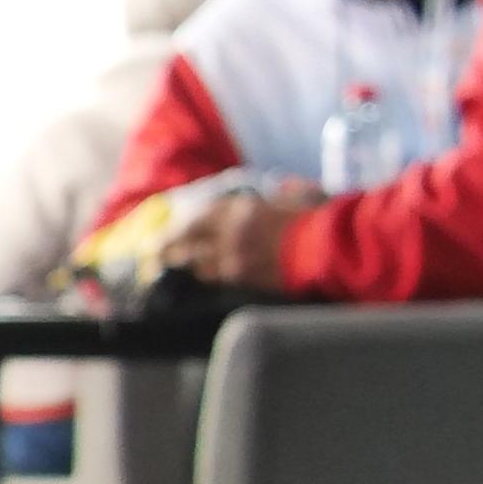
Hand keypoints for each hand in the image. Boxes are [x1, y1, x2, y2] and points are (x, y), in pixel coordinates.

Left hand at [159, 179, 307, 287]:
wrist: (328, 248)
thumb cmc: (312, 222)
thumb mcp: (283, 202)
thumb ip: (262, 203)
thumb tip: (255, 202)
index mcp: (240, 209)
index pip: (195, 218)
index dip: (177, 228)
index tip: (165, 232)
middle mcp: (230, 232)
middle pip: (185, 242)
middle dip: (167, 249)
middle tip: (154, 254)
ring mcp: (234, 257)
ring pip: (197, 265)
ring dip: (185, 268)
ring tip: (171, 271)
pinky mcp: (242, 279)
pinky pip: (215, 280)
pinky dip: (205, 280)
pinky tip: (200, 281)